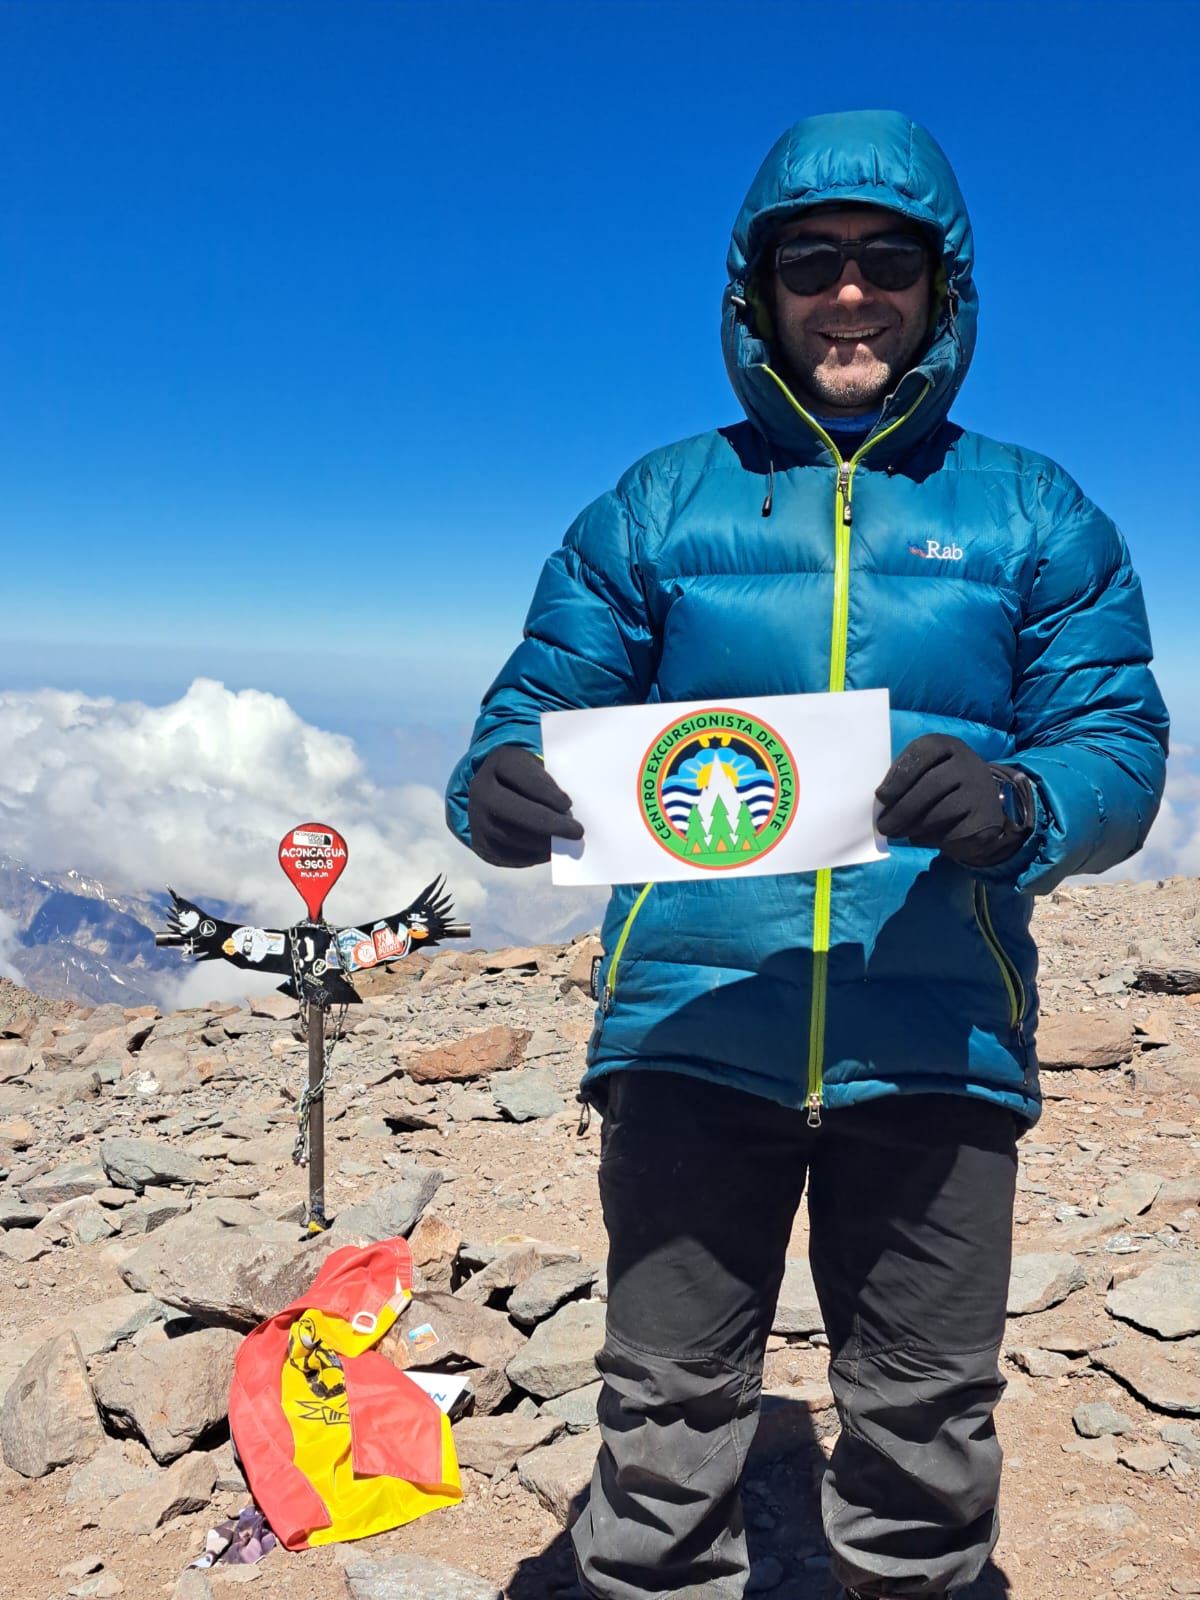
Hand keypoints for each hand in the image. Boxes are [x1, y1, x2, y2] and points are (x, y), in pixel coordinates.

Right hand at [467, 746, 583, 867]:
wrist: (493, 792)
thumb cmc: (526, 778)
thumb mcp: (538, 769)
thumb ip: (550, 785)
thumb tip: (566, 816)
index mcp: (500, 762)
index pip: (522, 776)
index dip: (546, 792)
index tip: (568, 804)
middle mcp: (481, 789)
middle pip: (511, 808)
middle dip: (547, 822)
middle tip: (576, 832)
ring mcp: (477, 817)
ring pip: (509, 836)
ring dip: (542, 842)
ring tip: (565, 843)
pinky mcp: (480, 842)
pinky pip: (506, 855)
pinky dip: (531, 856)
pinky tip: (548, 851)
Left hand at [875, 733, 1032, 867]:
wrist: (984, 806)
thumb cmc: (942, 787)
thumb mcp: (926, 771)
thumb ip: (904, 778)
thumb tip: (881, 801)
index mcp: (949, 746)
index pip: (923, 753)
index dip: (899, 776)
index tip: (881, 797)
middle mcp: (968, 764)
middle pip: (930, 785)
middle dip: (901, 809)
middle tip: (883, 825)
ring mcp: (980, 792)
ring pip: (940, 812)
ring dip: (912, 826)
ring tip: (896, 832)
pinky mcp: (985, 820)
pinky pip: (952, 832)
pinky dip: (931, 838)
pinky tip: (923, 837)